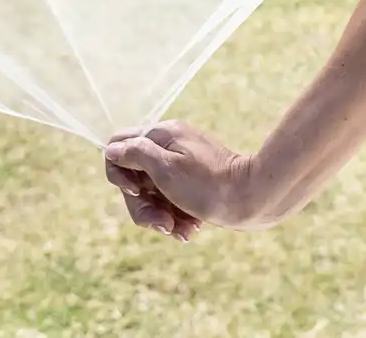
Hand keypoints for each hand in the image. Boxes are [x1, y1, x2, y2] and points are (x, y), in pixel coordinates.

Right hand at [103, 119, 266, 240]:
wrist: (254, 199)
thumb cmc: (208, 184)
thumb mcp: (166, 169)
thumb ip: (136, 155)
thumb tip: (111, 149)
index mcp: (162, 135)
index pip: (118, 146)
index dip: (119, 173)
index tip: (137, 190)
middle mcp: (170, 147)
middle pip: (134, 178)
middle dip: (143, 206)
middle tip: (163, 223)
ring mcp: (182, 166)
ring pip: (152, 195)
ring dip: (161, 217)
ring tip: (182, 231)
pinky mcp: (193, 184)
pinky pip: (171, 203)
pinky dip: (177, 218)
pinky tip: (189, 229)